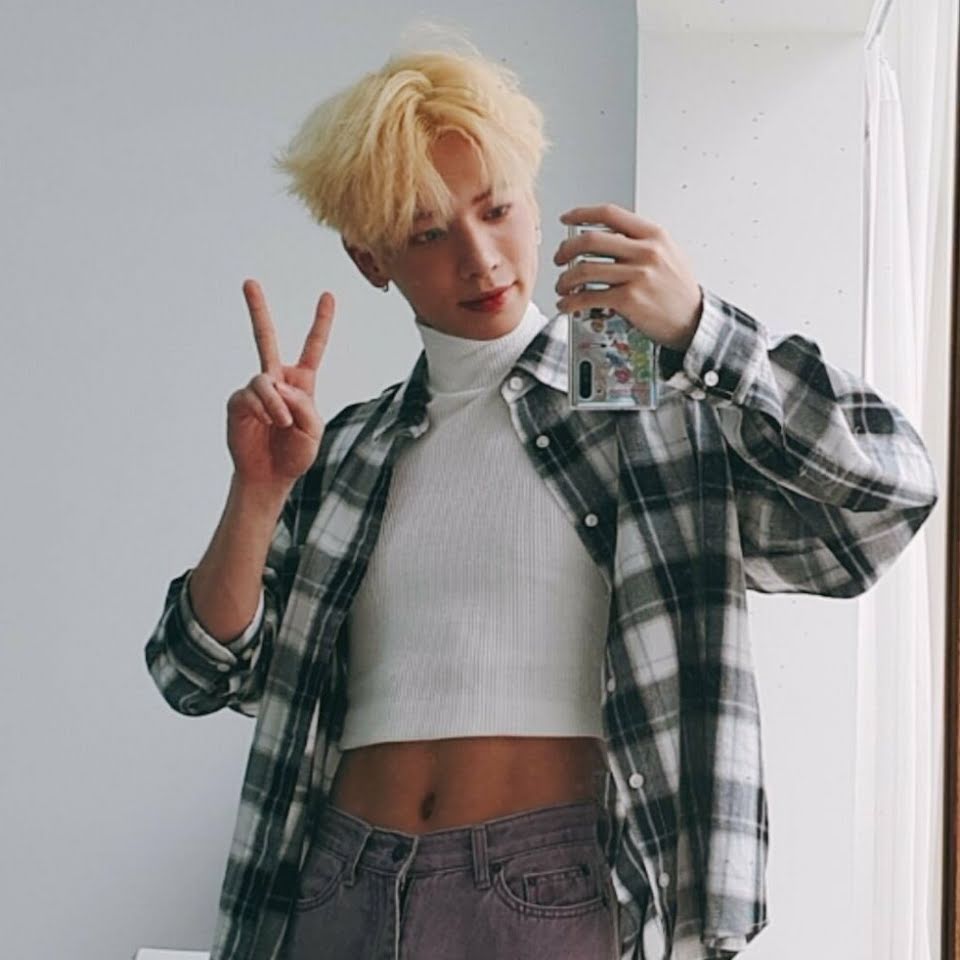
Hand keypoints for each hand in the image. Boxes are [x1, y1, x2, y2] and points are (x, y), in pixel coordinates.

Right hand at [226, 280, 333, 491]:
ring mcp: (256, 390)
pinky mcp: (239, 401)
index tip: (328, 295)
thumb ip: (304, 405)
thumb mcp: (314, 430)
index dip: (321, 322)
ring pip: (265, 379)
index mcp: (302, 383)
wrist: (269, 476)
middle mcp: (277, 381)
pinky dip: (264, 409)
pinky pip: (252, 394)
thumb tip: (279, 385)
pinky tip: (267, 423)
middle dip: (257, 309)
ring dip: (277, 404)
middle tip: (249, 281)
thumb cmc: (294, 454)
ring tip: (281, 424)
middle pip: (266, 338)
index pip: (313, 347)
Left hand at [553, 203, 703, 350]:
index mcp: (653, 235)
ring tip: (562, 286)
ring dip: (565, 279)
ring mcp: (637, 276)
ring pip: (584, 269)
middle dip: (566, 249)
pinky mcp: (629, 300)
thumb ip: (641, 240)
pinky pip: (589, 297)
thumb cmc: (679, 289)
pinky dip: (571, 301)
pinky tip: (567, 304)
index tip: (566, 219)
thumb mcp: (668, 252)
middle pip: (590, 240)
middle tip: (559, 258)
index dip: (582, 213)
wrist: (693, 320)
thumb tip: (609, 232)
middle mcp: (645, 252)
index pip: (610, 214)